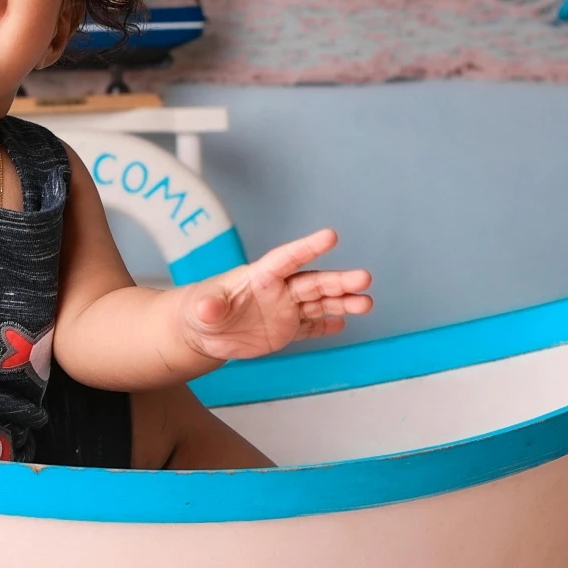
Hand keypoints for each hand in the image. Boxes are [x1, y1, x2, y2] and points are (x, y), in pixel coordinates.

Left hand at [179, 228, 371, 361]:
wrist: (203, 331)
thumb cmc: (200, 310)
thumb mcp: (201, 309)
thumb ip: (208, 307)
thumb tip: (207, 307)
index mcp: (260, 276)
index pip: (287, 258)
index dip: (307, 248)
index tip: (330, 236)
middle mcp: (279, 290)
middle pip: (314, 282)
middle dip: (339, 281)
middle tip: (364, 279)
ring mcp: (285, 309)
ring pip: (320, 303)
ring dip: (344, 303)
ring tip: (366, 303)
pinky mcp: (286, 329)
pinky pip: (311, 326)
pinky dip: (327, 326)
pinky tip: (345, 324)